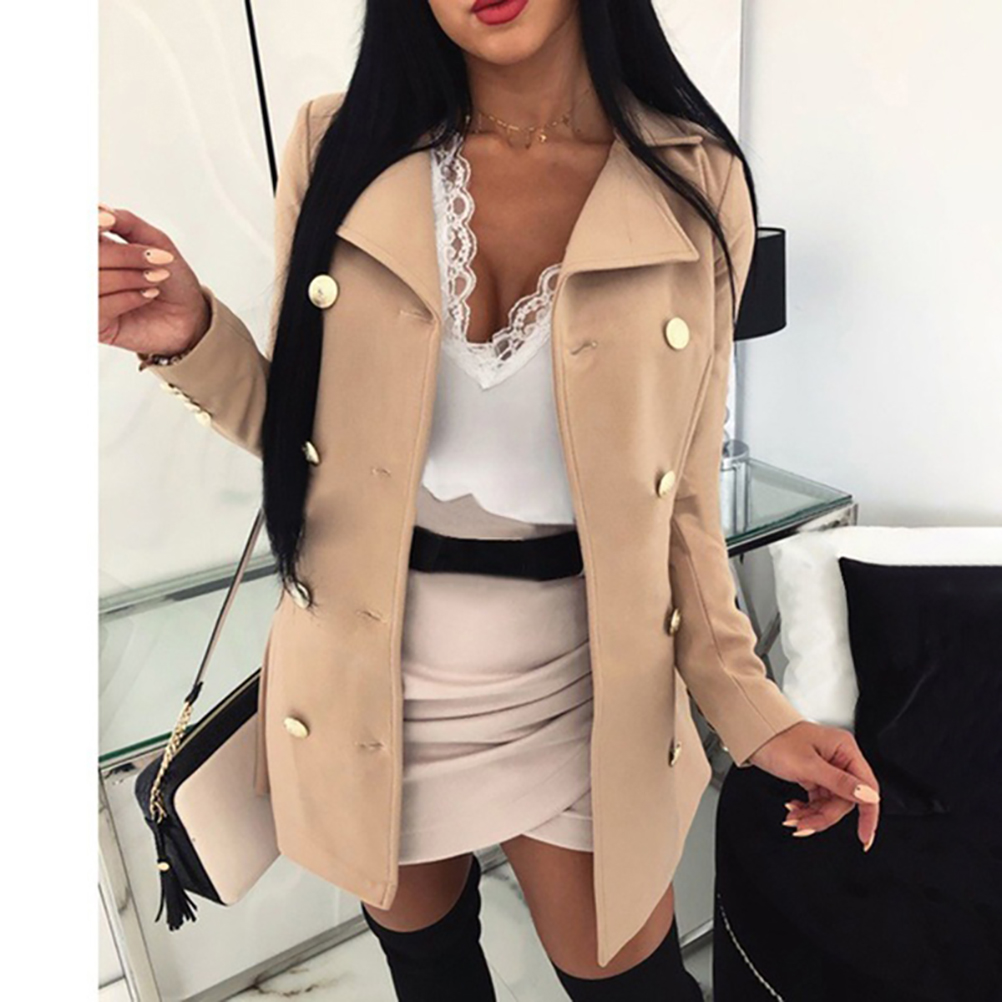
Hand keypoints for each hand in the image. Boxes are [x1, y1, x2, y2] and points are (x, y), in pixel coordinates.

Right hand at [97, 203, 209, 356]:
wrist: (191, 316)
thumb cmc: (173, 280)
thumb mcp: (155, 242)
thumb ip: (127, 223)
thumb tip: (101, 210)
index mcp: (96, 247)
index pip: (79, 232)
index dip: (89, 224)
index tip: (109, 221)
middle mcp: (87, 271)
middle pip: (88, 256)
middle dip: (124, 256)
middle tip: (156, 258)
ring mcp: (89, 298)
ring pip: (94, 281)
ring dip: (130, 278)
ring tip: (156, 279)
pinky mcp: (96, 324)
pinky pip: (100, 306)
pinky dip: (128, 298)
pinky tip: (148, 296)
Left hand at [746, 720, 879, 852]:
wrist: (751, 733)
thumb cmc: (775, 739)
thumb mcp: (807, 764)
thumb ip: (839, 782)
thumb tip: (869, 796)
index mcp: (845, 749)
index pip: (867, 787)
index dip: (868, 815)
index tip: (864, 837)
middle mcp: (839, 757)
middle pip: (845, 800)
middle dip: (825, 816)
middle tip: (805, 825)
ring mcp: (826, 766)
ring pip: (830, 802)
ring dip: (813, 815)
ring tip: (793, 819)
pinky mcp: (813, 773)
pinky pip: (817, 799)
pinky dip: (806, 808)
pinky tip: (793, 809)